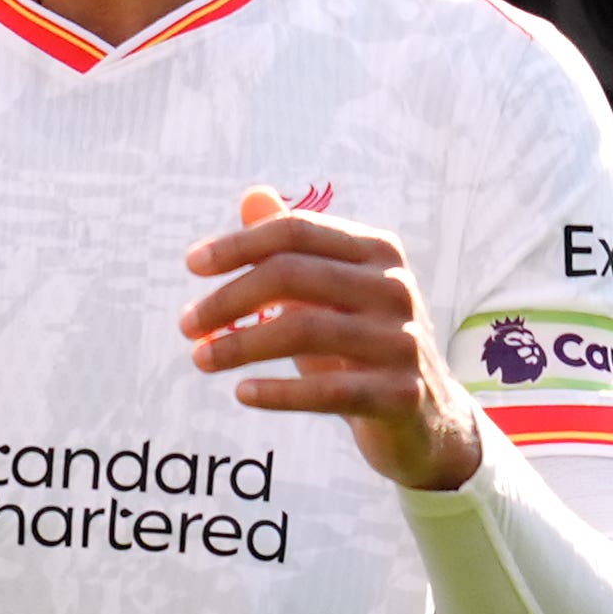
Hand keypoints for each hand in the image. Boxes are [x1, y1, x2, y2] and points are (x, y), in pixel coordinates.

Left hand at [179, 189, 480, 487]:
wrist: (427, 417)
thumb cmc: (362, 345)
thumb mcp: (331, 292)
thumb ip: (294, 247)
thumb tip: (253, 196)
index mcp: (378, 251)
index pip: (296, 231)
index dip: (238, 245)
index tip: (192, 265)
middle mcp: (394, 287)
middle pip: (292, 275)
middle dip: (228, 298)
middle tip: (186, 324)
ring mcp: (402, 341)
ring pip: (303, 330)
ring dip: (239, 346)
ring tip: (200, 359)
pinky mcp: (400, 394)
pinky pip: (326, 391)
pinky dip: (277, 392)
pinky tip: (242, 393)